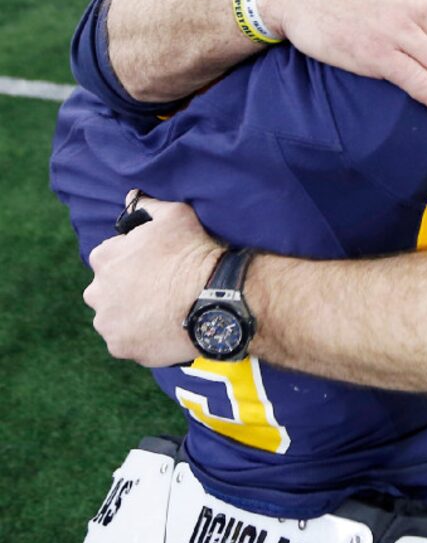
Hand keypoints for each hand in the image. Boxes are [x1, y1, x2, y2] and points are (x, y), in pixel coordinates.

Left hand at [83, 193, 218, 365]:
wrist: (213, 298)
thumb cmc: (192, 251)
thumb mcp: (174, 214)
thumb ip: (146, 205)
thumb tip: (131, 195)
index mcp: (104, 257)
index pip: (109, 257)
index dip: (133, 259)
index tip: (154, 264)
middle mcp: (97, 292)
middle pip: (106, 290)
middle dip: (125, 289)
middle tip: (158, 288)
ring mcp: (108, 323)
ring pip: (115, 318)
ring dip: (131, 315)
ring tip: (162, 310)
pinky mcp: (122, 348)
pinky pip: (127, 342)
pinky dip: (141, 337)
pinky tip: (163, 327)